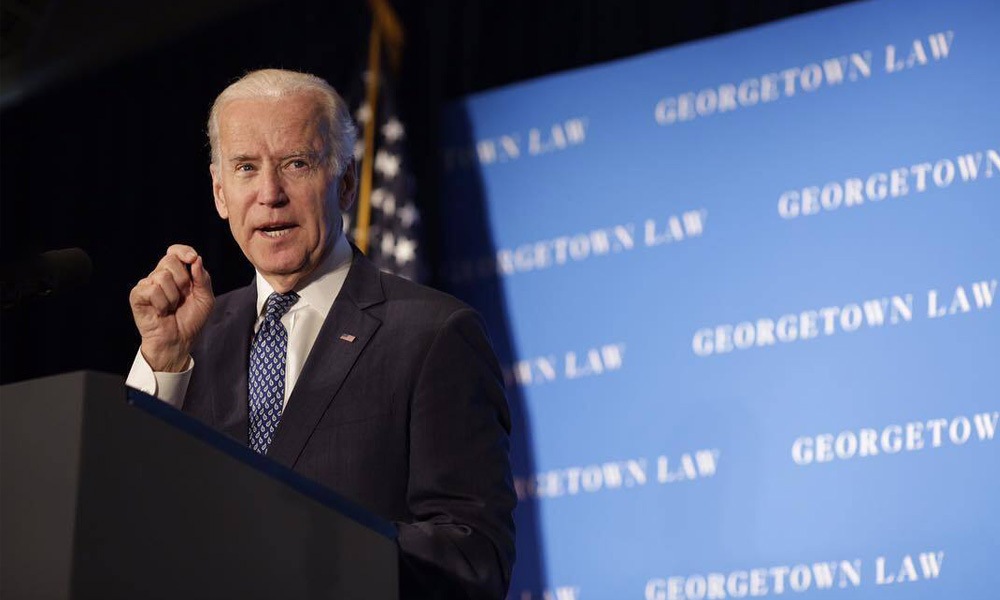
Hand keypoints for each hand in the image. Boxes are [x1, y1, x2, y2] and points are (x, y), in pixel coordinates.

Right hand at [129, 245, 214, 371]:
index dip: (183, 251)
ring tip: (171, 308)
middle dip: (183, 280)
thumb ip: (203, 278)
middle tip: (183, 297)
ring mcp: (147, 285)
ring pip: (162, 276)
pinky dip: (162, 303)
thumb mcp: (205, 299)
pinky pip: (152, 289)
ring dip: (173, 297)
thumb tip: (197, 259)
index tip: (192, 258)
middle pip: (170, 260)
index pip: (175, 251)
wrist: (179, 341)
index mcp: (176, 274)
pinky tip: (161, 312)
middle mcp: (160, 276)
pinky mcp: (137, 295)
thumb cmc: (190, 320)